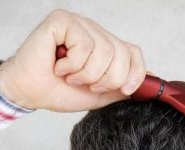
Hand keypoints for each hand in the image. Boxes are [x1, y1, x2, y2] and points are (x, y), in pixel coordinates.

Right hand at [0, 9, 145, 111]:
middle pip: (122, 54)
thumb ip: (123, 87)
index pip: (134, 53)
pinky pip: (84, 45)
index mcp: (106, 47)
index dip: (135, 74)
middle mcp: (96, 32)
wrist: (31, 92)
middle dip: (106, 80)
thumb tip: (153, 80)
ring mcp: (81, 24)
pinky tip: (59, 65)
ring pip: (104, 51)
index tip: (125, 90)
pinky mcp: (64, 21)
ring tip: (71, 76)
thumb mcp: (100, 94)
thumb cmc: (61, 91)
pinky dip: (72, 65)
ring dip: (86, 74)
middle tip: (86, 84)